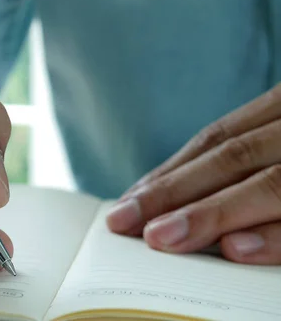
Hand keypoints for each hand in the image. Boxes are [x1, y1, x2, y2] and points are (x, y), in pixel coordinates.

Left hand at [107, 85, 280, 263]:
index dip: (170, 171)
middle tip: (123, 222)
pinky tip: (235, 249)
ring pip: (268, 183)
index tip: (126, 202)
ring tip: (161, 237)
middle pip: (230, 158)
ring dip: (210, 213)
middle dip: (172, 191)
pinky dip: (275, 234)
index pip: (217, 139)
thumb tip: (173, 201)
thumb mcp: (278, 142)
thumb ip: (244, 160)